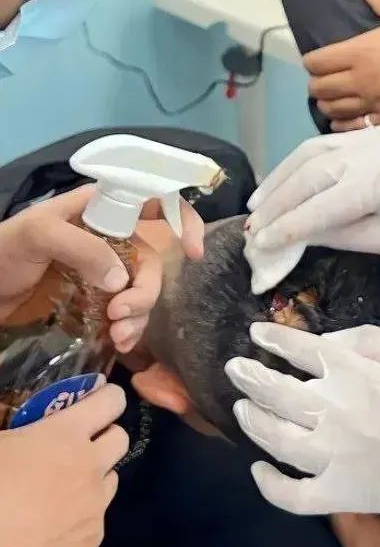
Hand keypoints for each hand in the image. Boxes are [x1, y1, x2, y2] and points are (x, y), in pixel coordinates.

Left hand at [0, 186, 203, 351]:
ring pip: (143, 291)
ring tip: (118, 337)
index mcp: (102, 210)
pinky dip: (130, 331)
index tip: (194, 251)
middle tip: (123, 314)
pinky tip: (118, 344)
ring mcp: (104, 273)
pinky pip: (127, 316)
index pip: (157, 202)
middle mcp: (111, 240)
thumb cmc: (2, 250)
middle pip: (153, 260)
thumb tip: (122, 281)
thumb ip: (82, 248)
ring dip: (140, 316)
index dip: (184, 220)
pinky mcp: (95, 304)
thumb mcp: (37, 235)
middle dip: (147, 290)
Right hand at [0, 383, 127, 546]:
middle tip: (76, 448)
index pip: (111, 400)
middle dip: (104, 438)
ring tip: (63, 491)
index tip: (97, 400)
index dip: (107, 398)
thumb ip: (19, 429)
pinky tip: (55, 526)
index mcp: (65, 435)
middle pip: (121, 438)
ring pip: (112, 479)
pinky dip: (82, 517)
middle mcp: (91, 465)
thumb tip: (26, 429)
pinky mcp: (93, 539)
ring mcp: (95, 503)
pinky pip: (96, 517)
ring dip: (94, 478)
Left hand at [227, 324, 379, 524]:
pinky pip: (292, 495)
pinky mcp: (337, 495)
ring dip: (254, 420)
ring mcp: (333, 460)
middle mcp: (336, 415)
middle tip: (234, 368)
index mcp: (358, 377)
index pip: (302, 351)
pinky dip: (269, 485)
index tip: (257, 333)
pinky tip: (258, 469)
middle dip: (250, 376)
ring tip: (242, 407)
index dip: (274, 339)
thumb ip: (370, 339)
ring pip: (276, 439)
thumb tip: (325, 341)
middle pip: (278, 393)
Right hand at [245, 128, 379, 278]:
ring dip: (280, 179)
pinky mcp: (369, 131)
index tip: (260, 245)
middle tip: (252, 229)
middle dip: (276, 203)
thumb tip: (295, 238)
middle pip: (308, 174)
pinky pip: (324, 144)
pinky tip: (283, 184)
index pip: (321, 205)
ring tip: (258, 207)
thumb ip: (341, 235)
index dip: (287, 227)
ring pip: (310, 152)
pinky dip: (298, 164)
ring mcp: (369, 135)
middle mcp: (370, 149)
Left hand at [305, 0, 379, 130]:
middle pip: (319, 89)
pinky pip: (355, 127)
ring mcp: (373, 102)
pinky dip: (345, 124)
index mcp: (359, 51)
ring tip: (334, 99)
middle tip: (325, 80)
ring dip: (328, 104)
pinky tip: (345, 119)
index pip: (316, 62)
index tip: (318, 60)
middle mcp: (360, 79)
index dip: (312, 61)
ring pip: (333, 110)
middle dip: (317, 84)